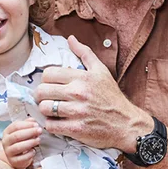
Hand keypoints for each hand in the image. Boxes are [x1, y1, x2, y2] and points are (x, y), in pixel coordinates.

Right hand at [1, 120, 41, 168]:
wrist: (16, 158)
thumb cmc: (20, 143)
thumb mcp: (22, 132)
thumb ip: (26, 125)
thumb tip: (32, 120)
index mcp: (7, 132)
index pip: (15, 126)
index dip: (27, 124)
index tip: (36, 124)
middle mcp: (6, 142)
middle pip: (17, 135)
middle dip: (30, 132)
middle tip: (39, 130)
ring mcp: (8, 152)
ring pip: (19, 147)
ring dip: (30, 142)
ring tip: (38, 140)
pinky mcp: (13, 161)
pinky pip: (22, 157)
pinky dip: (29, 154)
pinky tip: (33, 151)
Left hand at [35, 35, 152, 150]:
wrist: (126, 124)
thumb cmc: (112, 97)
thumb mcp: (101, 71)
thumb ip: (84, 53)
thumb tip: (70, 39)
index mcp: (82, 77)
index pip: (48, 73)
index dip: (46, 79)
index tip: (50, 84)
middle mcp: (78, 93)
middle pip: (42, 91)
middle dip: (41, 95)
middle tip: (47, 98)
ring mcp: (77, 112)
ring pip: (44, 108)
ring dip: (45, 110)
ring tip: (52, 110)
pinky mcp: (76, 129)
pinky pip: (51, 126)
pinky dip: (51, 125)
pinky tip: (58, 122)